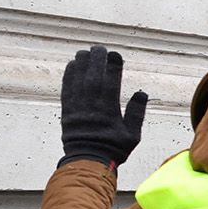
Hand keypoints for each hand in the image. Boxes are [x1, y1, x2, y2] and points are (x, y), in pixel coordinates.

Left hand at [59, 45, 147, 168]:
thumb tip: (141, 93)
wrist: (88, 161)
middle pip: (93, 77)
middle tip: (99, 47)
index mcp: (109, 111)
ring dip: (81, 64)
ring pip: (78, 81)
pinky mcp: (67, 111)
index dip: (113, 67)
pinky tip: (72, 65)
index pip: (111, 83)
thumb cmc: (114, 149)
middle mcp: (92, 106)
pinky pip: (66, 89)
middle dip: (96, 60)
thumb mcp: (133, 134)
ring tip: (85, 51)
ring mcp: (78, 108)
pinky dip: (69, 75)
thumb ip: (136, 113)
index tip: (116, 54)